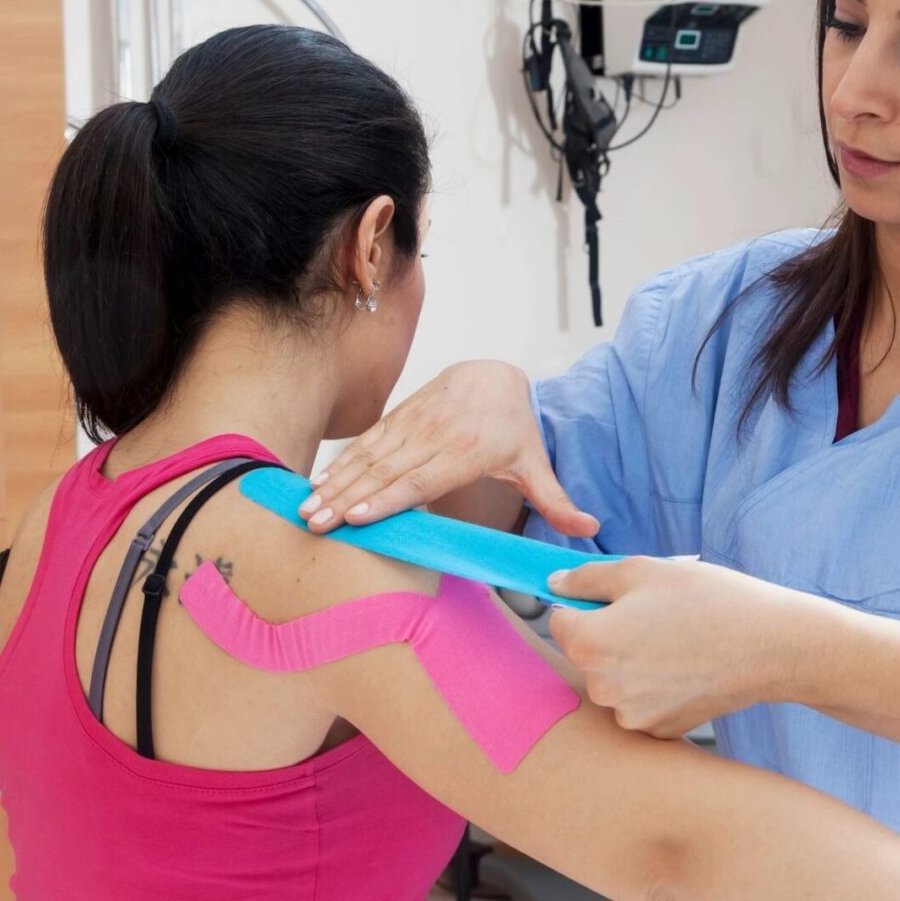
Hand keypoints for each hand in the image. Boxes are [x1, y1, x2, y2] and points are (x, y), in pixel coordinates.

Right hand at [300, 360, 599, 536]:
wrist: (495, 373)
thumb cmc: (514, 426)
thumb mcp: (536, 461)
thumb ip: (557, 499)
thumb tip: (592, 527)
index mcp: (466, 449)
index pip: (421, 478)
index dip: (387, 498)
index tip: (356, 515)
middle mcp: (435, 434)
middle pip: (386, 470)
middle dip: (347, 497)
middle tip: (316, 523)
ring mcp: (413, 422)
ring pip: (370, 455)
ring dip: (336, 482)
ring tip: (307, 509)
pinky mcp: (399, 416)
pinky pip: (367, 441)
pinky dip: (341, 463)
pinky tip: (318, 483)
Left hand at [546, 556, 805, 738]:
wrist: (770, 646)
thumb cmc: (707, 600)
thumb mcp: (642, 571)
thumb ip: (587, 578)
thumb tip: (553, 583)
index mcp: (591, 644)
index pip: (558, 619)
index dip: (583, 603)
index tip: (616, 598)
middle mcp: (602, 688)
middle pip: (585, 654)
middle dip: (606, 634)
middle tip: (654, 616)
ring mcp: (631, 716)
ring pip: (612, 679)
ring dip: (630, 661)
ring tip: (674, 640)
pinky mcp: (658, 731)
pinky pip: (639, 702)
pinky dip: (653, 686)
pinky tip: (685, 666)